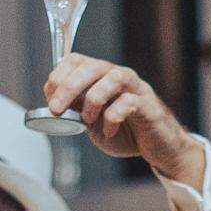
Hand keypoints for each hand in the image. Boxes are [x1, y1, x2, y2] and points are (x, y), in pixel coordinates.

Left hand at [41, 55, 204, 186]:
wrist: (159, 149)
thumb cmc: (127, 133)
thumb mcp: (92, 123)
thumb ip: (76, 109)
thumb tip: (54, 101)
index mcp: (103, 77)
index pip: (77, 60)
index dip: (59, 76)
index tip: (51, 99)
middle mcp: (120, 77)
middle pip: (92, 66)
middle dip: (69, 86)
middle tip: (56, 108)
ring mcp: (137, 90)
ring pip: (113, 78)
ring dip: (93, 99)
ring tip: (88, 120)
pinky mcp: (150, 107)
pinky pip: (130, 102)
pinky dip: (113, 116)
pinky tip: (109, 129)